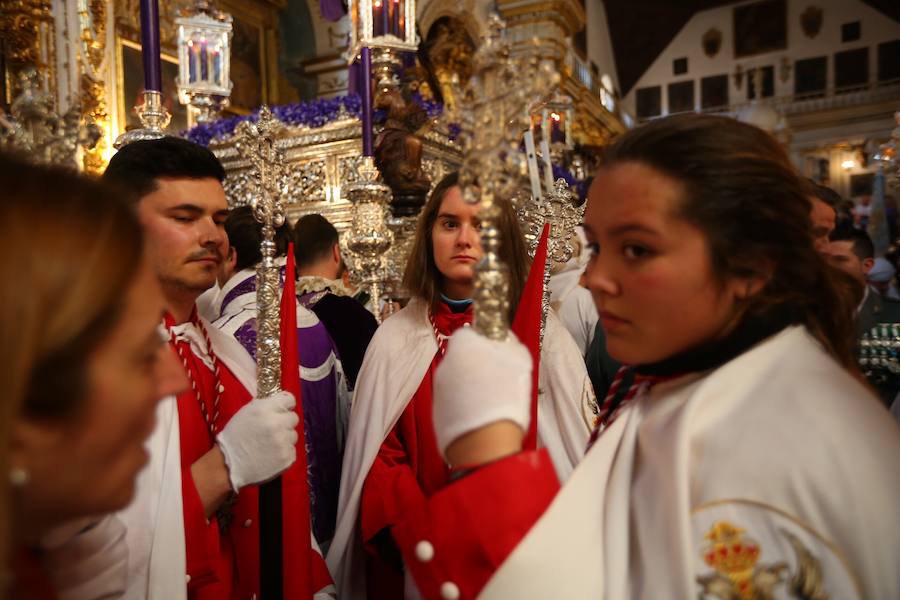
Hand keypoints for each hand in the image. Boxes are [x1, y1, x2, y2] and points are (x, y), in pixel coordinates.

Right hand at [215, 390, 298, 490]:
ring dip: (285, 438)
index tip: (281, 411)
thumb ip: (265, 405)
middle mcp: (277, 424)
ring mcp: (283, 442)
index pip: (289, 400)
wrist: (229, 464)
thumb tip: (278, 401)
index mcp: (265, 410)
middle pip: (294, 418)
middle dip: (285, 422)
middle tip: (273, 429)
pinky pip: (292, 450)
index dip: (285, 405)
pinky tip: (271, 454)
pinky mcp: (287, 457)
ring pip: (293, 435)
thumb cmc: (235, 436)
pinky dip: (284, 452)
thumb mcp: (246, 413)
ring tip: (270, 444)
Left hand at [433, 328, 532, 463]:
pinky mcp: (436, 413)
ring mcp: (438, 390)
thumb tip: (503, 336)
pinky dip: (464, 406)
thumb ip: (508, 342)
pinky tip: (480, 418)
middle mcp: (444, 365)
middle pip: (462, 358)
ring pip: (457, 381)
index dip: (483, 342)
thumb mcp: (519, 360)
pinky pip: (453, 402)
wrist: (484, 443)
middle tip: (498, 380)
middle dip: (477, 365)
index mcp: (462, 347)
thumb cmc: (505, 397)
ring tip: (490, 402)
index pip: (468, 334)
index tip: (497, 354)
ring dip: (470, 387)